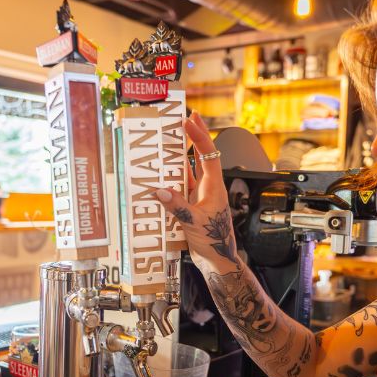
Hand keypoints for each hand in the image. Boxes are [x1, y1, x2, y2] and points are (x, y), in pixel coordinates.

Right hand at [153, 112, 238, 270]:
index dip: (197, 136)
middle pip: (204, 155)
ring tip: (173, 138)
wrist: (218, 259)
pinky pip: (184, 184)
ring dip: (184, 153)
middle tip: (188, 117)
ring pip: (193, 168)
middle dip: (196, 135)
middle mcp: (209, 187)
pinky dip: (175, 176)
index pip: (207, 154)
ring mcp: (202, 195)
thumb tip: (159, 191)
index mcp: (214, 186)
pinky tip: (165, 170)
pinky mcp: (194, 204)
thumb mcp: (193, 223)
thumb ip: (176, 206)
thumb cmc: (212, 241)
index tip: (187, 121)